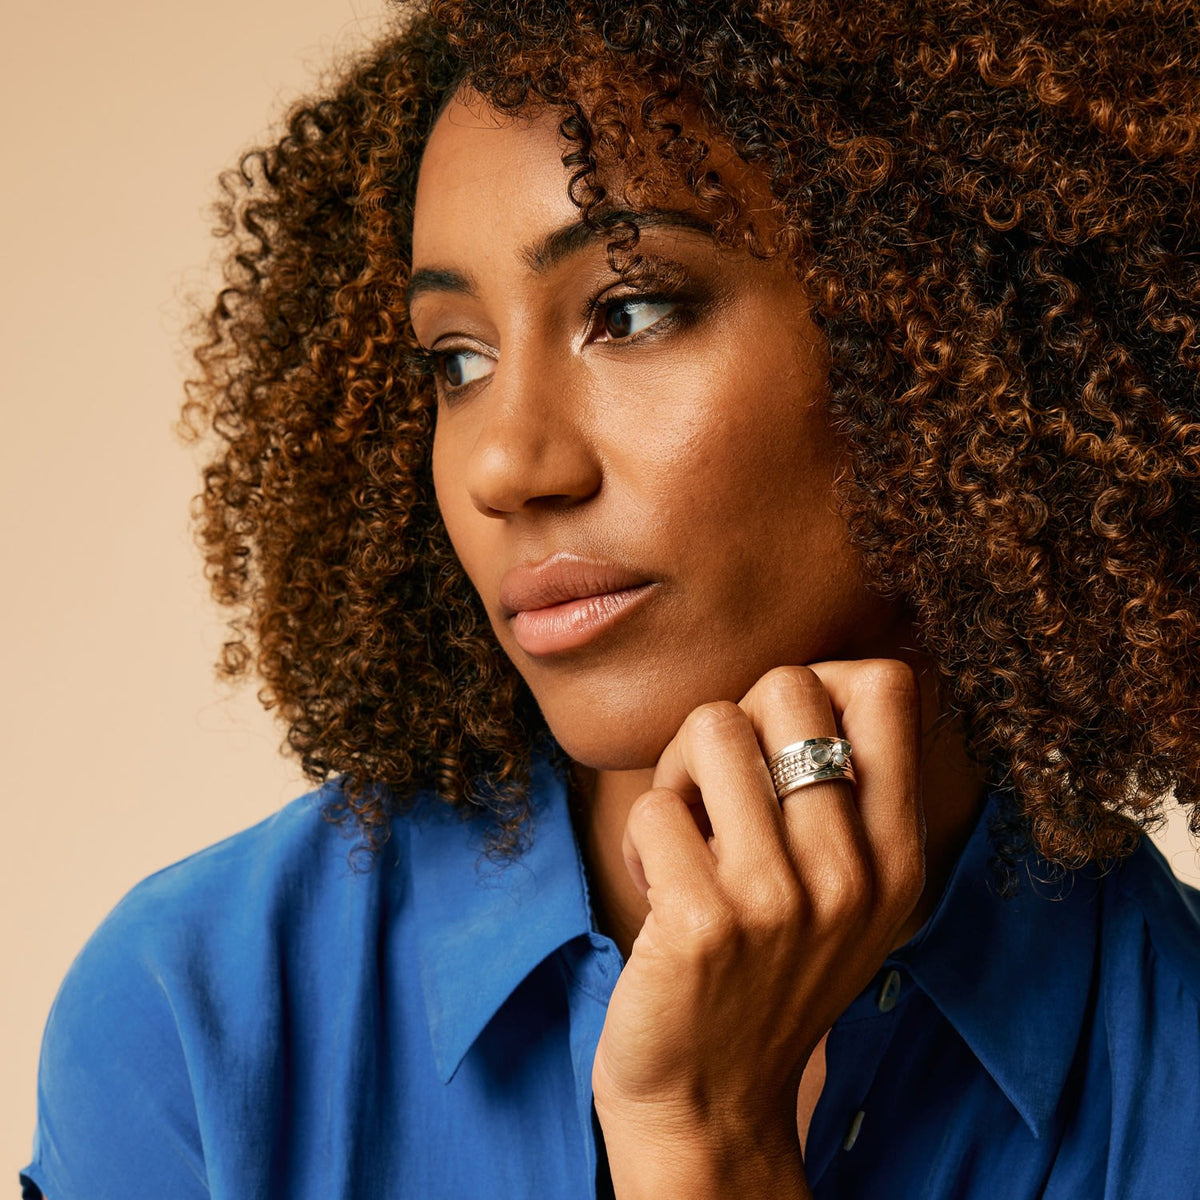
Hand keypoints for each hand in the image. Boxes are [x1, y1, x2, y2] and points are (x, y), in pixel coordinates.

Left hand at [592, 661, 924, 1199]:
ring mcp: (781, 898)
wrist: (713, 1104)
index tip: (775, 737)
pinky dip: (641, 840)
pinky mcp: (706, 921)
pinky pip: (652, 804)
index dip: (817, 681)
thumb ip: (842, 797)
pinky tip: (659, 894)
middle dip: (732, 721)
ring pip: (709, 727)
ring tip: (684, 840)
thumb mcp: (843, 896)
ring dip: (676, 777)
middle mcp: (853, 872)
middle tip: (715, 792)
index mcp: (897, 855)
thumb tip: (800, 680)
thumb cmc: (763, 975)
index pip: (888, 686)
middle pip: (787, 687)